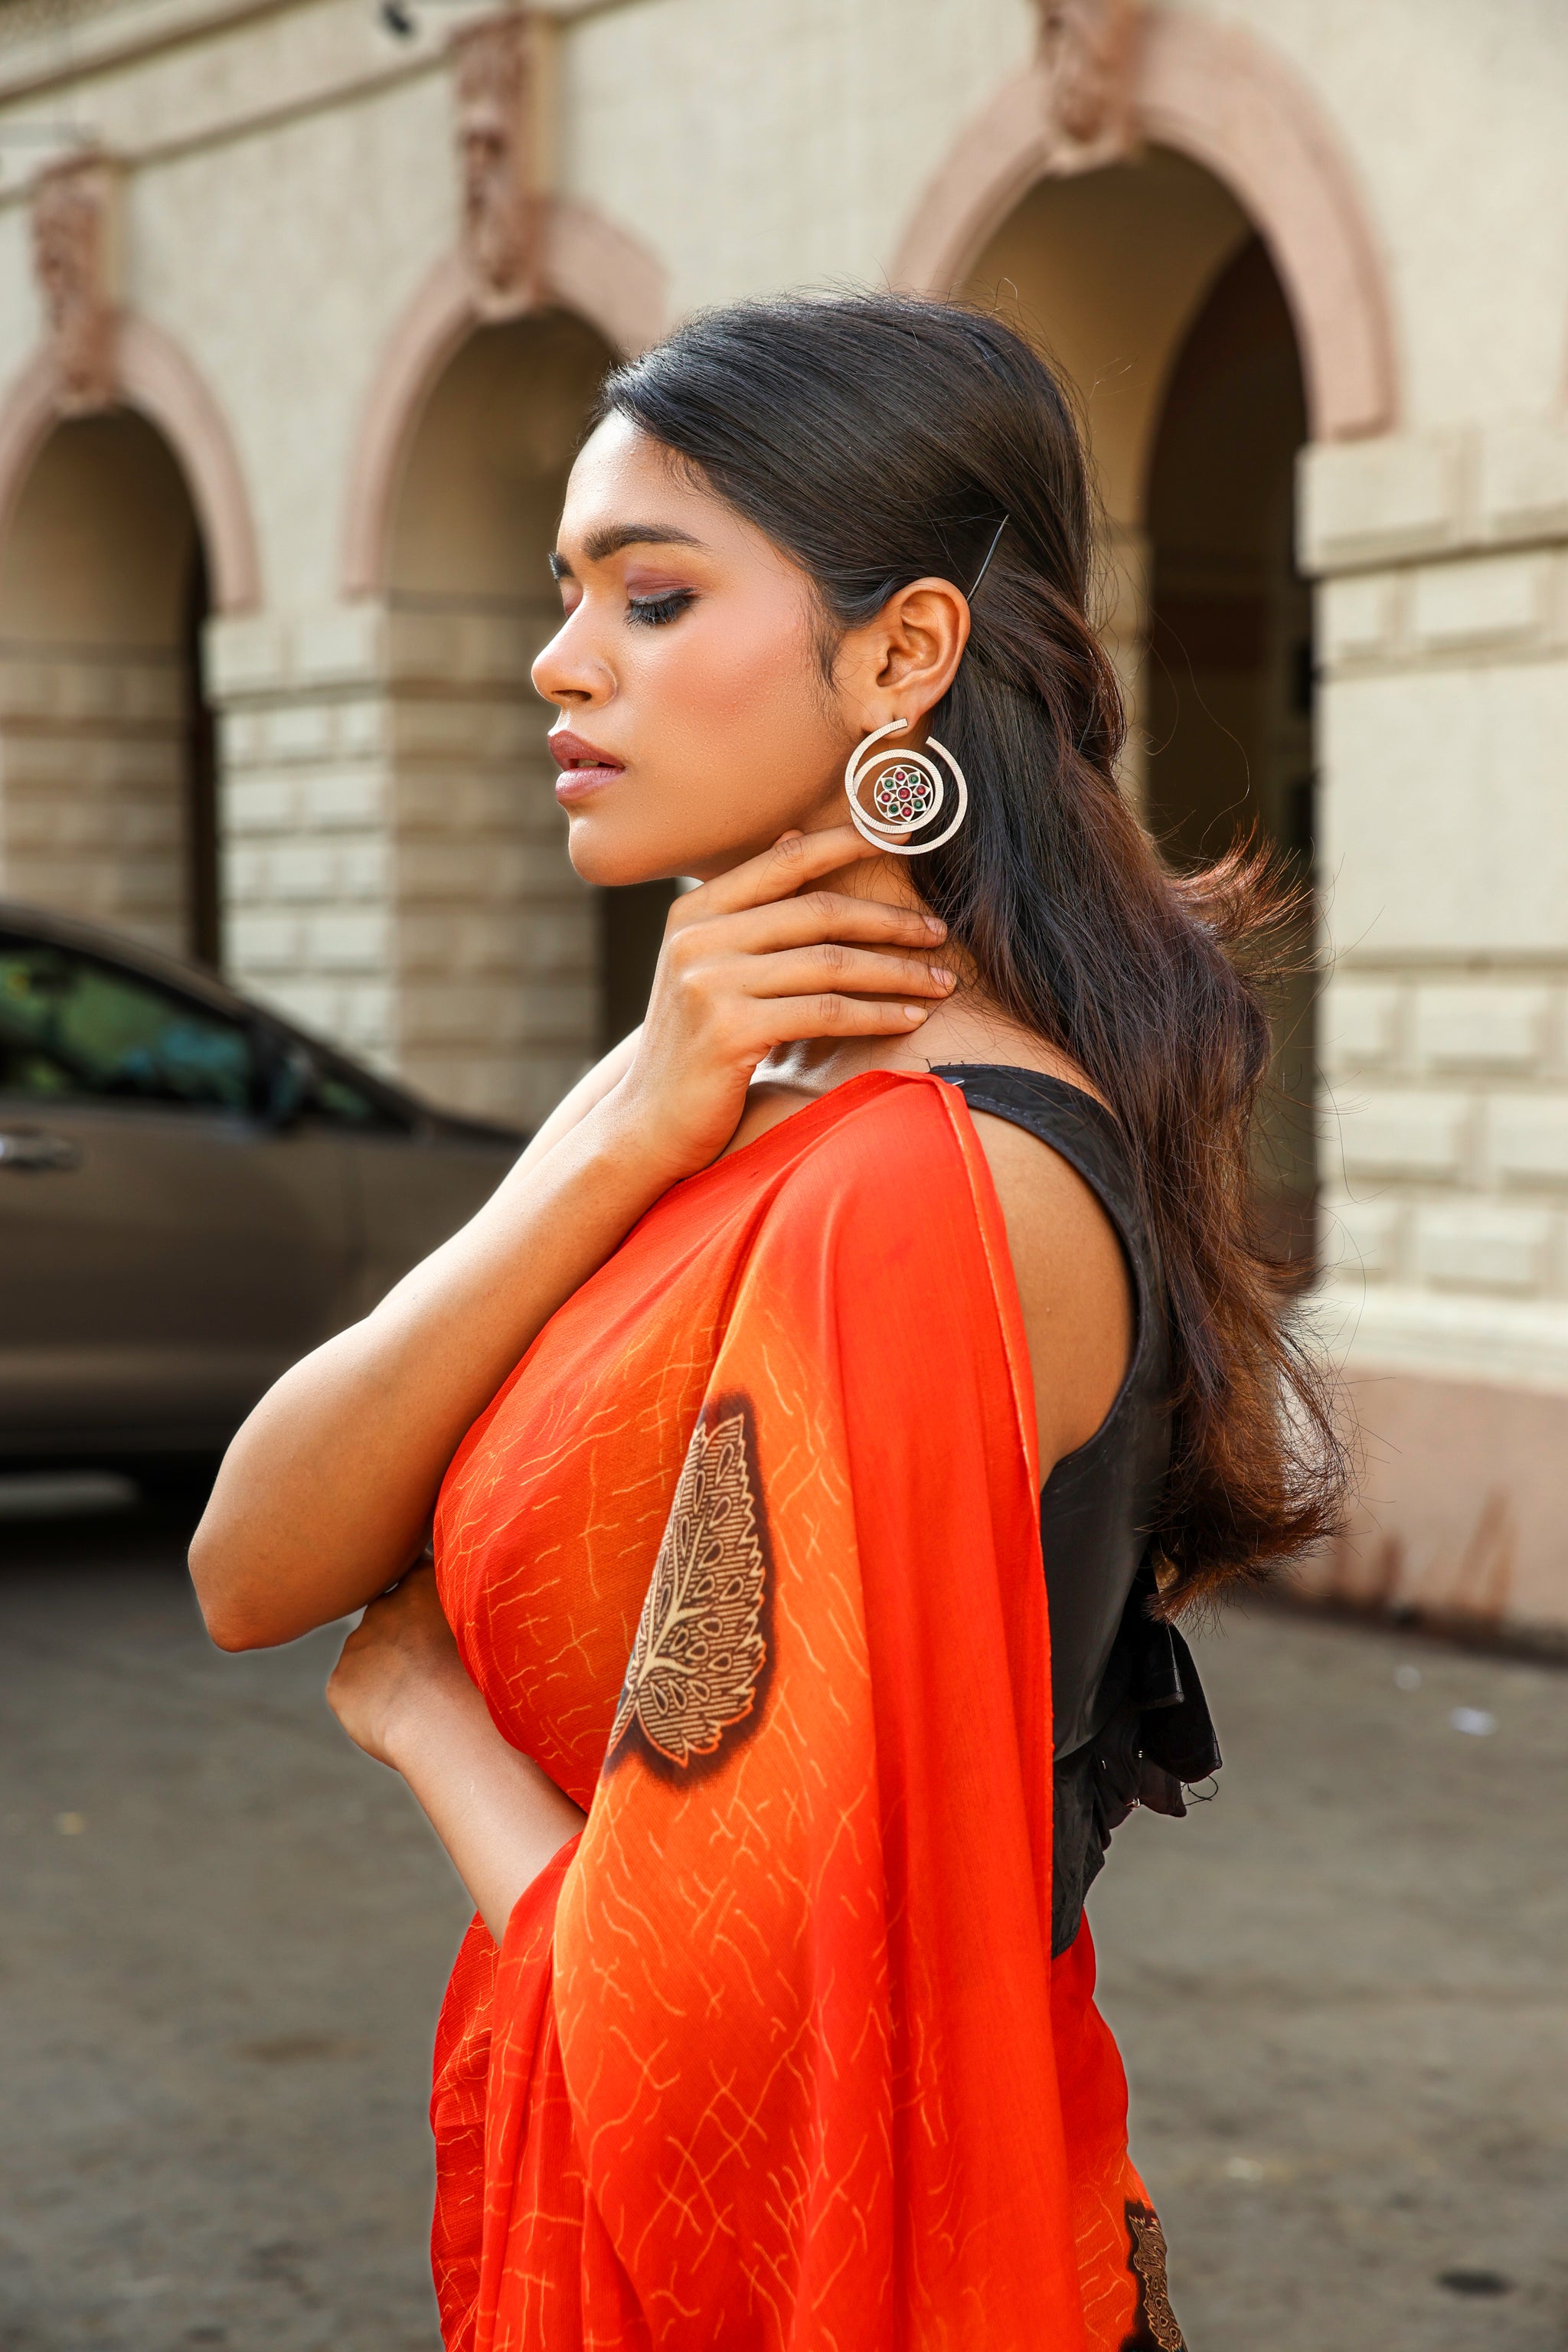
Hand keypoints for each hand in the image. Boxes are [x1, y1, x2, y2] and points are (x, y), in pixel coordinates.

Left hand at [325, 1564, 472, 1769]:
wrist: (448, 1719)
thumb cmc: (480, 1671)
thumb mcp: (482, 1620)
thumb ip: (461, 1601)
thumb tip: (453, 1603)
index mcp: (420, 1583)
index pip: (416, 1577)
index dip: (425, 1602)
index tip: (438, 1623)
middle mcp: (382, 1606)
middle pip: (388, 1617)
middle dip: (401, 1637)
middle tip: (430, 1668)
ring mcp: (357, 1645)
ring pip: (369, 1656)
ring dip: (386, 1672)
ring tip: (419, 1699)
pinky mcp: (340, 1683)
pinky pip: (354, 1693)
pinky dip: (370, 1704)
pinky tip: (398, 1718)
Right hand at [607, 826, 955, 1179]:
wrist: (646, 1124)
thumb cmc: (694, 1047)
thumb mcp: (711, 965)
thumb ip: (750, 908)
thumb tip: (795, 833)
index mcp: (695, 911)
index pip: (786, 860)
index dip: (849, 843)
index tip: (907, 836)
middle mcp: (698, 938)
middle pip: (820, 912)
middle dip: (890, 922)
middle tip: (939, 933)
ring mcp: (710, 983)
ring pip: (831, 963)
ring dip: (897, 972)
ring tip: (941, 982)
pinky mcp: (730, 1030)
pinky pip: (826, 1012)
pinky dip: (877, 1014)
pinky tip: (910, 1019)